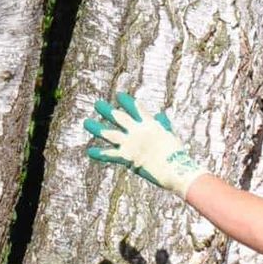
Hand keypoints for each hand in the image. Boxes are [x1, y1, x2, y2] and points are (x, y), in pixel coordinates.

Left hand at [83, 92, 205, 197]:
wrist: (175, 168)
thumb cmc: (176, 154)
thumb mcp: (170, 135)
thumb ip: (163, 124)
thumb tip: (160, 115)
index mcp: (149, 124)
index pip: (135, 108)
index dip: (126, 101)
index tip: (119, 95)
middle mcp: (137, 131)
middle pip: (118, 117)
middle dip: (107, 110)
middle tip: (97, 104)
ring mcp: (130, 143)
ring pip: (109, 133)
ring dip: (96, 127)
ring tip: (86, 122)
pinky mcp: (126, 157)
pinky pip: (109, 155)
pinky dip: (99, 154)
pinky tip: (90, 152)